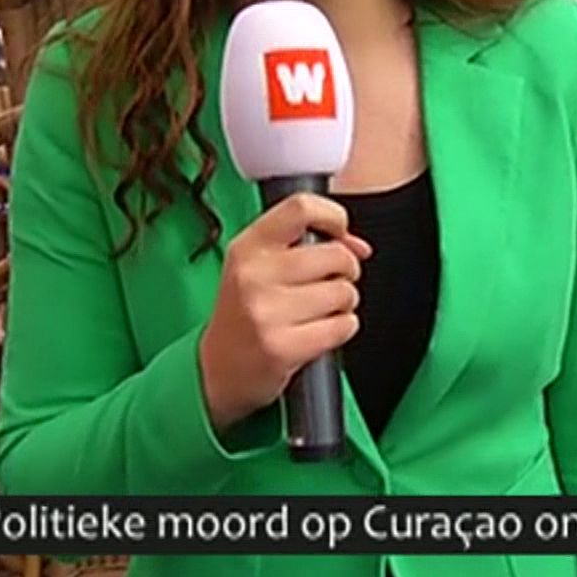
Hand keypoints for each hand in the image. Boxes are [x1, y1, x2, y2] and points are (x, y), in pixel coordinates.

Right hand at [197, 193, 370, 432]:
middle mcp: (253, 274)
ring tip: (320, 310)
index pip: (302, 208)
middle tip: (330, 283)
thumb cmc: (246, 312)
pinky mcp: (282, 347)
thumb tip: (358, 246)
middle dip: (346, 270)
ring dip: (344, 303)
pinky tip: (320, 331)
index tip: (340, 233)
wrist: (218, 369)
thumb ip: (306, 244)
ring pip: (343, 292)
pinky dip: (342, 328)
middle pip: (335, 255)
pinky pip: (343, 326)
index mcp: (248, 246)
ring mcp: (266, 312)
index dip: (334, 217)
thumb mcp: (260, 266)